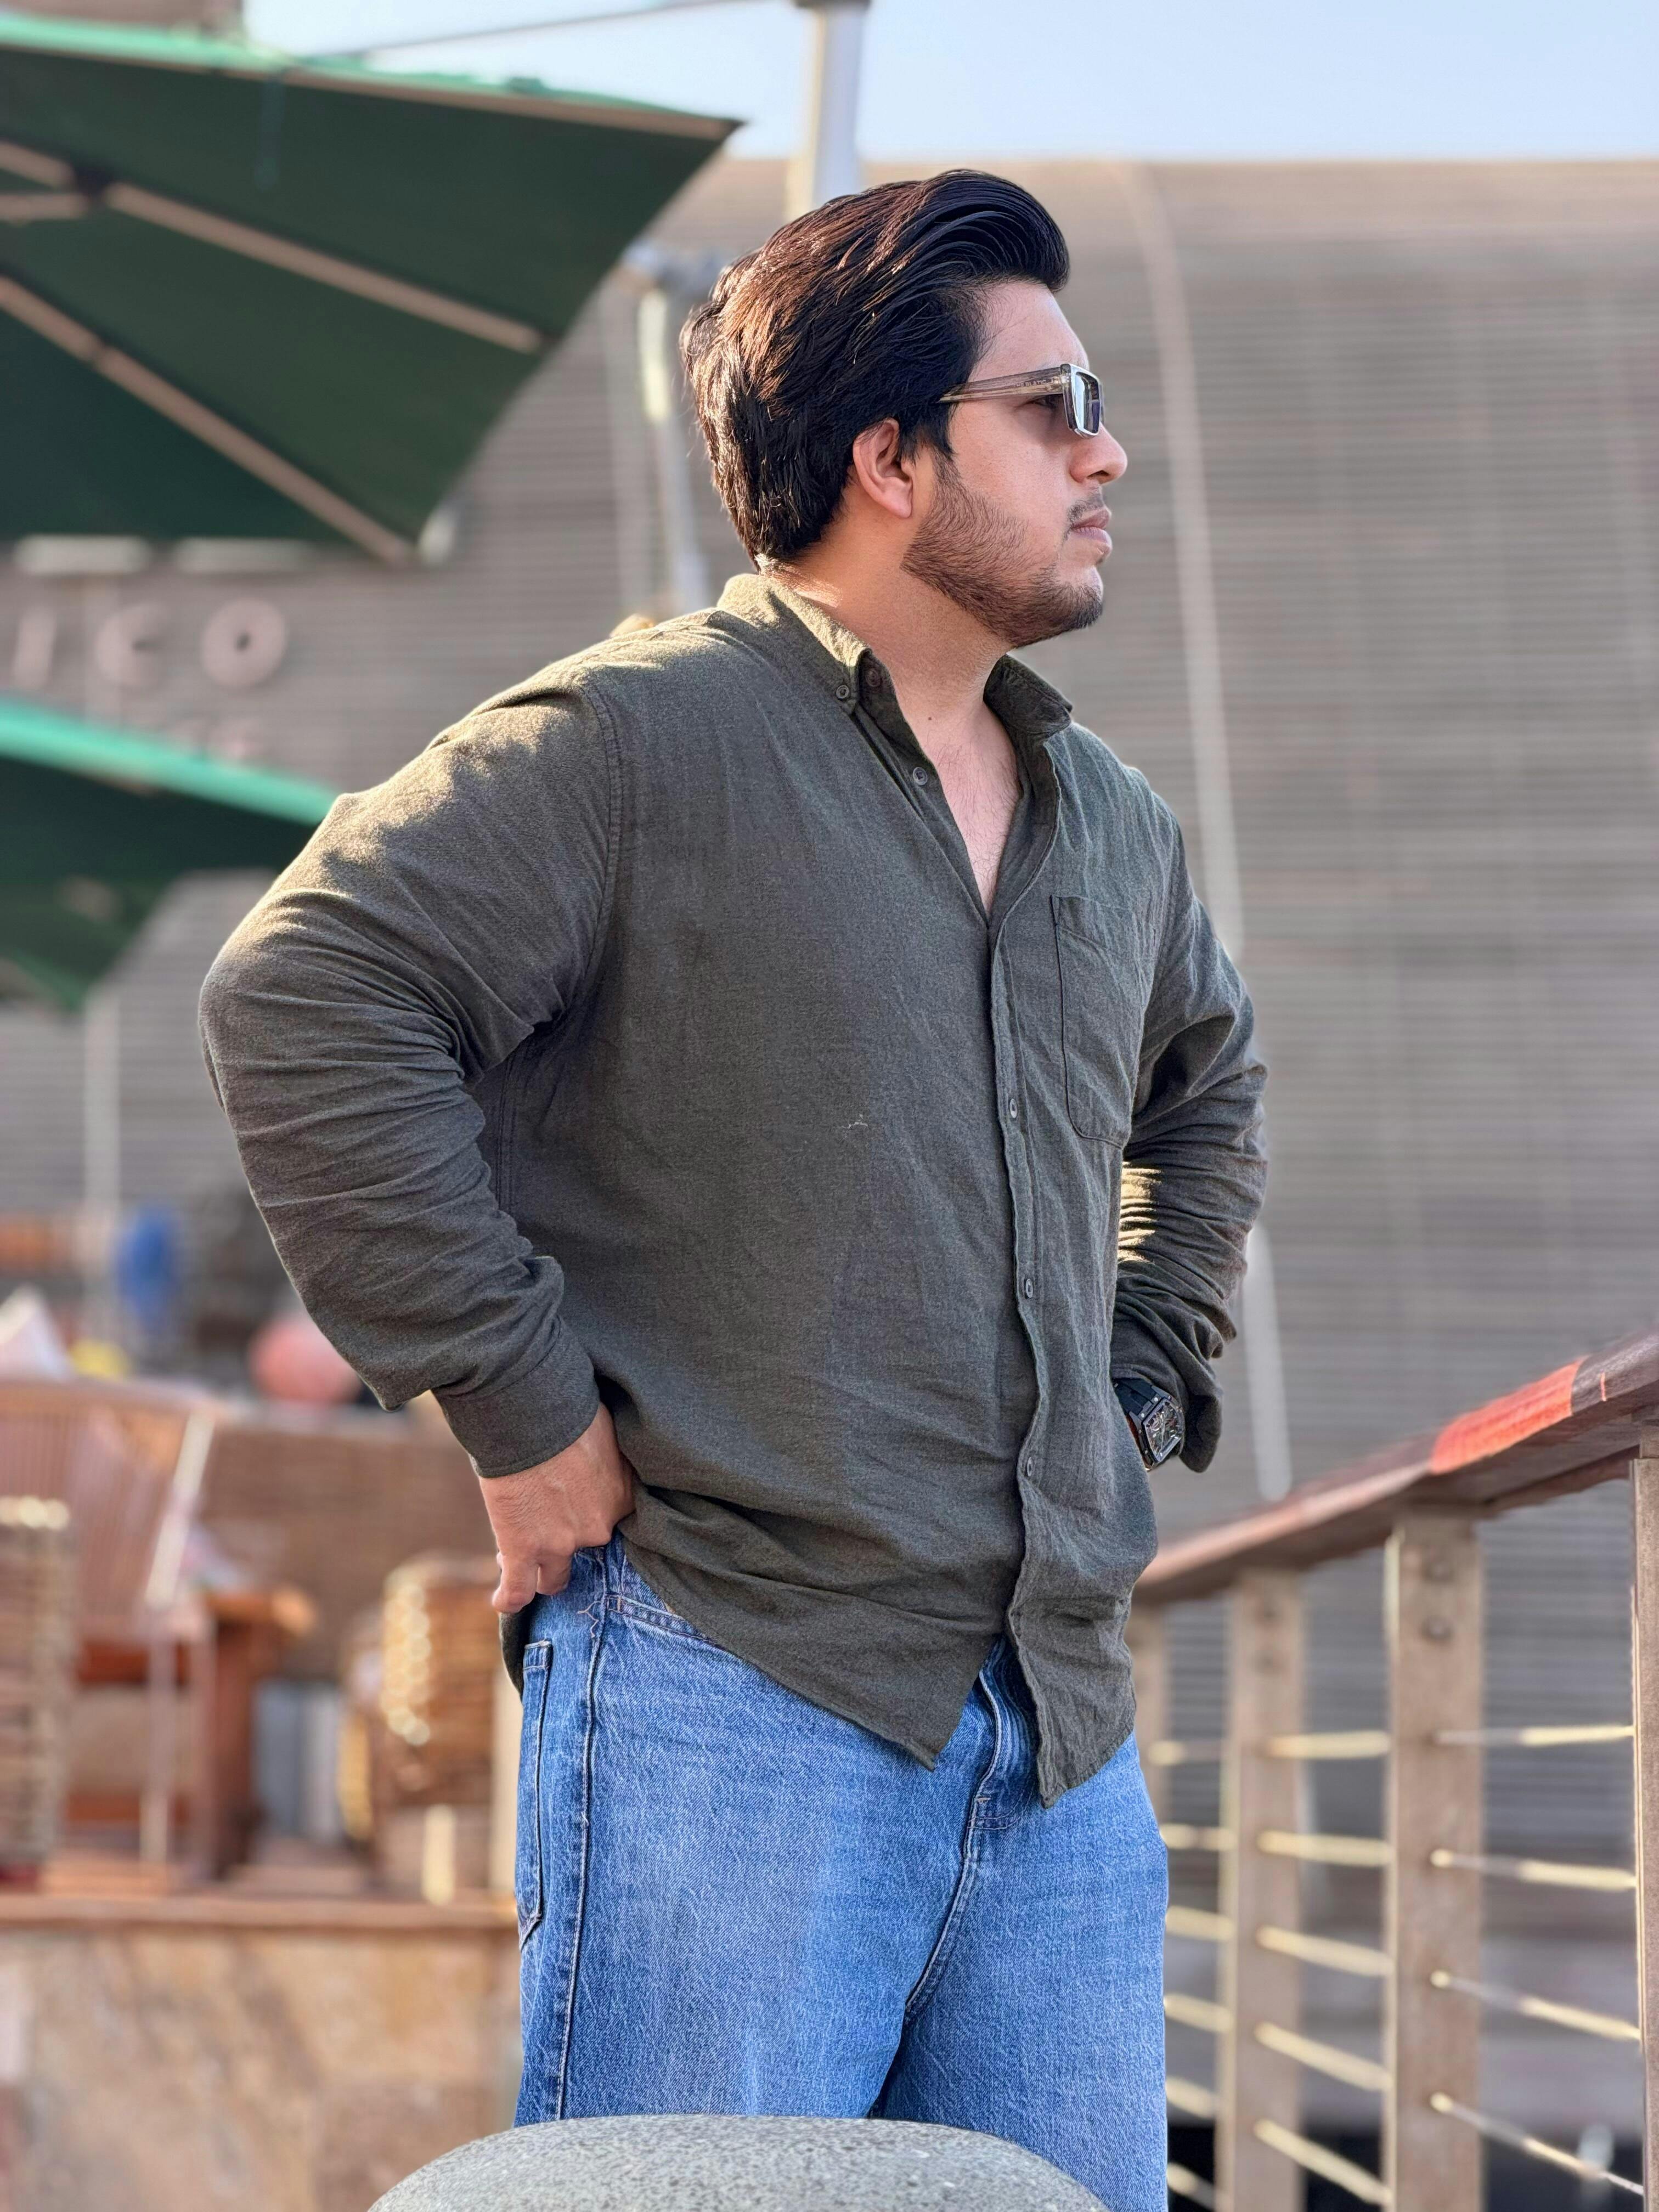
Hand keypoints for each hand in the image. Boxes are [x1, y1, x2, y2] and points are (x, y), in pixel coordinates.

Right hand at [479, 1405, 635, 1613]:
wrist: (531, 1413)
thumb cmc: (567, 1411)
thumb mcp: (602, 1434)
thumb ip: (602, 1460)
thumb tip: (591, 1456)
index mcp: (621, 1498)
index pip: (610, 1521)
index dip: (589, 1515)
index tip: (572, 1504)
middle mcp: (597, 1529)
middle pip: (583, 1548)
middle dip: (563, 1538)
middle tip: (543, 1520)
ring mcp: (560, 1544)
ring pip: (554, 1578)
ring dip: (541, 1571)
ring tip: (525, 1559)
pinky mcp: (523, 1549)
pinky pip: (517, 1590)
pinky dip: (510, 1597)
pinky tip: (505, 1599)